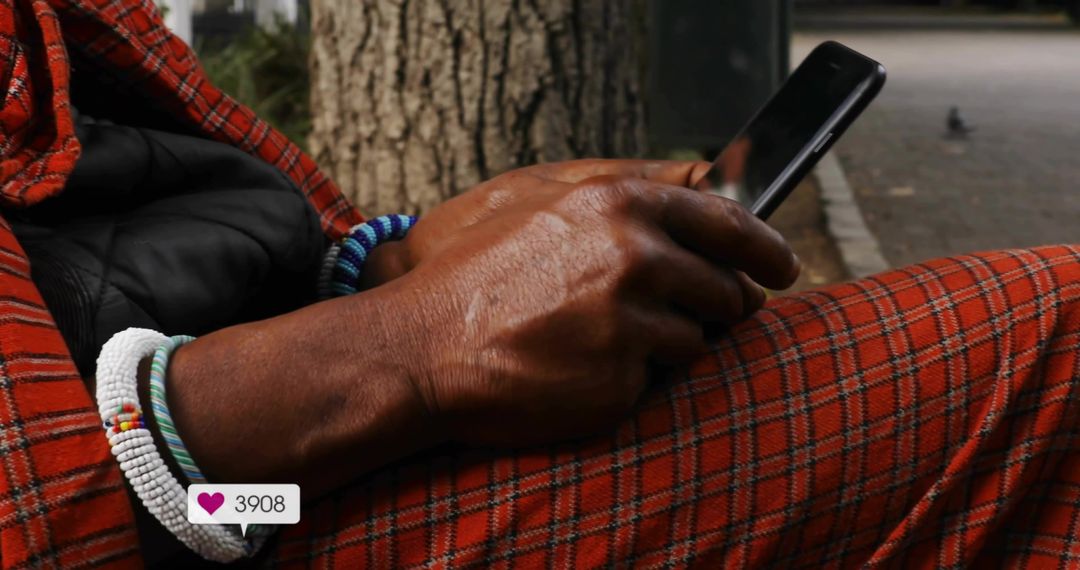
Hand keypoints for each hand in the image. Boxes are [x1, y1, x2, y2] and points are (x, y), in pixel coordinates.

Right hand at [385, 164, 799, 445]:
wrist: (422, 347)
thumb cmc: (477, 272)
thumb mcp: (540, 199)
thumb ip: (625, 186)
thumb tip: (702, 185)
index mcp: (618, 205)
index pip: (730, 221)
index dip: (766, 247)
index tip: (782, 267)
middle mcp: (634, 257)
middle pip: (727, 289)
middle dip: (720, 304)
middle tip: (693, 313)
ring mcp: (630, 322)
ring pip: (696, 340)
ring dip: (667, 343)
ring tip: (599, 337)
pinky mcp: (620, 380)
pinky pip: (655, 380)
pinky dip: (631, 375)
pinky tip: (580, 365)